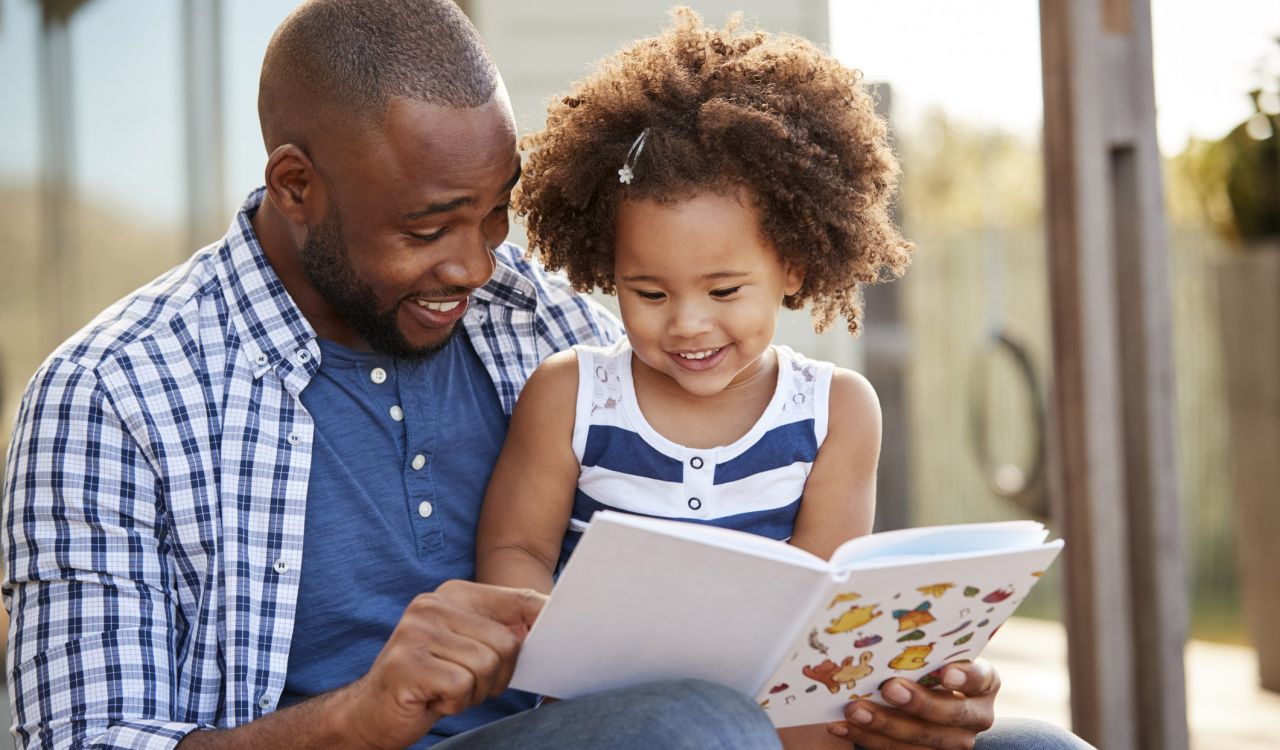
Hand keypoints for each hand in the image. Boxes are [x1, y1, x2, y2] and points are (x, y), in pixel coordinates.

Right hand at [339, 580, 546, 749]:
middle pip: (507, 641)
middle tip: (470, 685)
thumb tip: (549, 619)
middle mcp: (432, 605)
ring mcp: (417, 632)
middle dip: (498, 675)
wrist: (371, 713)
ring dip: (476, 691)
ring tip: (449, 690)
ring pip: (487, 665)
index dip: (543, 617)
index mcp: (452, 595)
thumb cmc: (430, 681)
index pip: (517, 598)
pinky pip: (463, 686)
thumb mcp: (467, 648)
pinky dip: (457, 703)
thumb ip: (500, 631)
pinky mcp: (408, 663)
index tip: (561, 628)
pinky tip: (435, 699)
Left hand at [825, 660, 998, 748]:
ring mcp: (954, 740)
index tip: (946, 672)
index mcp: (983, 682)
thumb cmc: (922, 660)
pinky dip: (867, 738)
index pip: (981, 678)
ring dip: (885, 725)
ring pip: (924, 739)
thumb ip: (920, 643)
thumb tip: (880, 617)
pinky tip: (841, 726)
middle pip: (951, 714)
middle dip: (919, 703)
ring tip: (855, 710)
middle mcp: (976, 715)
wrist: (918, 694)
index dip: (966, 677)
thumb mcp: (931, 650)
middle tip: (889, 688)